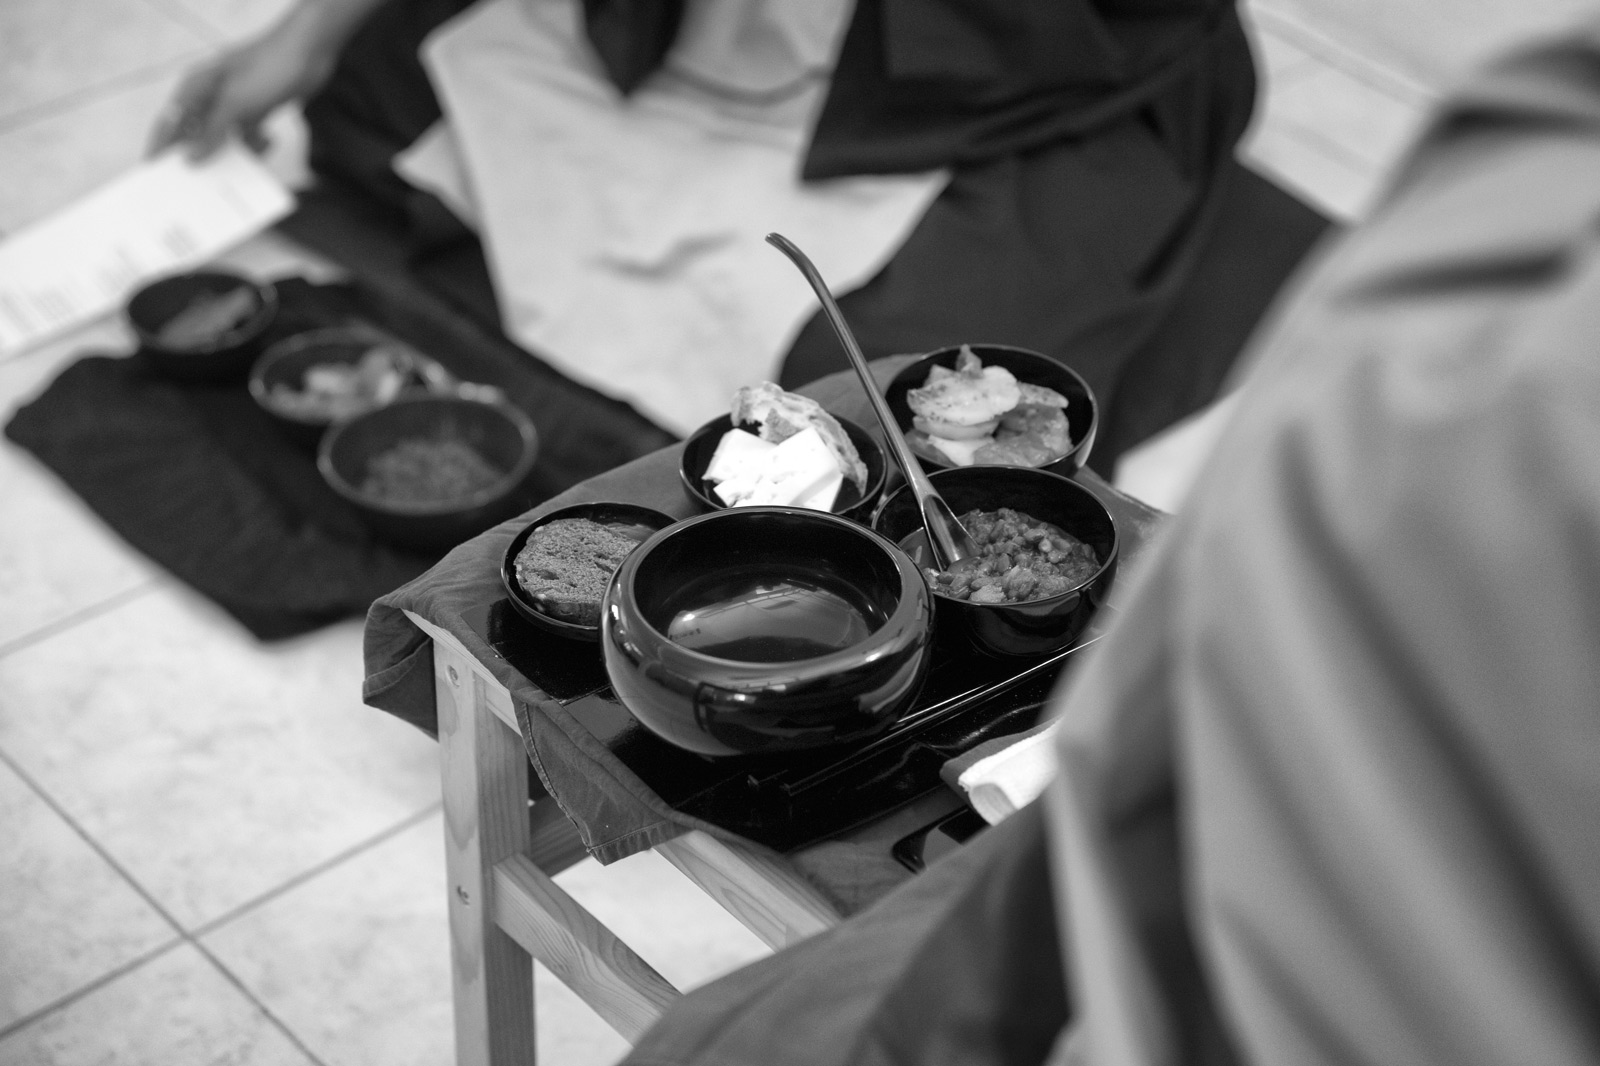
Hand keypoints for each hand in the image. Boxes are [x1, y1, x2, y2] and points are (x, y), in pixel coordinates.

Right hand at [148, 14, 340, 159]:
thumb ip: (211, 132)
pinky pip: (249, 136)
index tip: (152, 169)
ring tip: (236, 174)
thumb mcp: (235, 103)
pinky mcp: (256, 109)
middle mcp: (211, 95)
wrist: (308, 52)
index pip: (169, 120)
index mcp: (195, 87)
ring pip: (224, 138)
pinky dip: (257, 144)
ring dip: (232, 153)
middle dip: (197, 156)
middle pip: (195, 132)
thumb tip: (191, 158)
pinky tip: (268, 142)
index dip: (159, 144)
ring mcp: (234, 103)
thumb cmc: (266, 67)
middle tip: (196, 185)